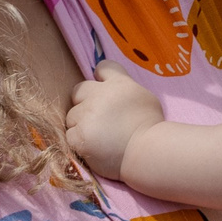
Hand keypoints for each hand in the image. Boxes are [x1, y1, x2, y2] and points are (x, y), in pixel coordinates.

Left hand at [66, 62, 164, 178]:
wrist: (148, 153)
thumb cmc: (151, 128)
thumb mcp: (146, 98)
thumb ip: (126, 89)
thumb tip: (112, 86)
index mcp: (118, 84)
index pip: (103, 67)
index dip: (101, 76)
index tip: (103, 87)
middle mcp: (99, 95)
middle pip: (78, 91)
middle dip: (84, 103)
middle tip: (98, 120)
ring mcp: (87, 115)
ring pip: (72, 116)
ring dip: (80, 125)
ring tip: (98, 138)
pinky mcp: (79, 136)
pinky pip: (69, 135)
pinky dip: (78, 142)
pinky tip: (94, 148)